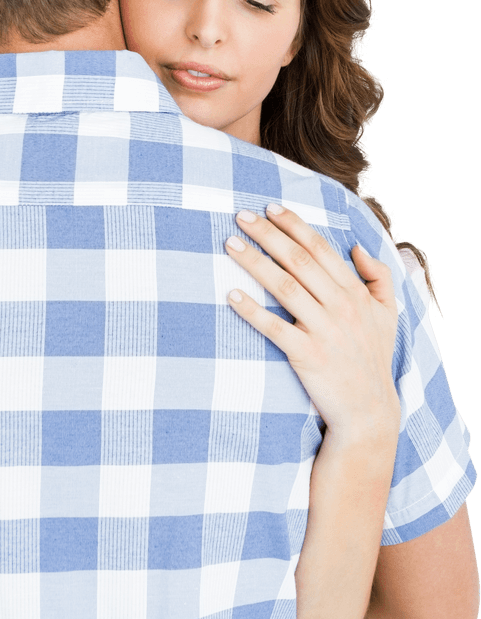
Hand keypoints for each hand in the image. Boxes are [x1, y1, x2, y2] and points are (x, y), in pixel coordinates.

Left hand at [224, 205, 399, 439]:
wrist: (369, 411)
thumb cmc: (373, 358)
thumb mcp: (388, 314)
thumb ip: (379, 276)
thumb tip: (357, 246)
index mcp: (356, 293)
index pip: (321, 249)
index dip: (294, 225)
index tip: (269, 207)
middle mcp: (341, 307)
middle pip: (298, 261)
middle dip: (268, 234)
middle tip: (240, 216)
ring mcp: (324, 331)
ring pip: (284, 287)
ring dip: (255, 263)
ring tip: (230, 244)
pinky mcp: (307, 356)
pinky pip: (275, 328)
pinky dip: (252, 311)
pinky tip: (231, 296)